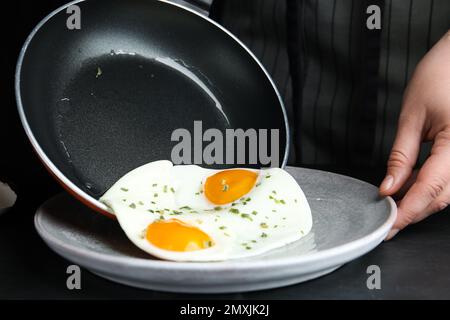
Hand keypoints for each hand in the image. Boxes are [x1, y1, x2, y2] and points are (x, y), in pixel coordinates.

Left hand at [380, 31, 449, 239]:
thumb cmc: (439, 76)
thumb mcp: (412, 117)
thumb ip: (401, 156)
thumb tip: (388, 187)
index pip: (430, 187)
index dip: (408, 210)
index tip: (389, 224)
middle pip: (443, 196)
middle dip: (414, 211)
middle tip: (388, 219)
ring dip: (423, 202)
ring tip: (396, 205)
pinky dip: (432, 188)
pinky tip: (412, 188)